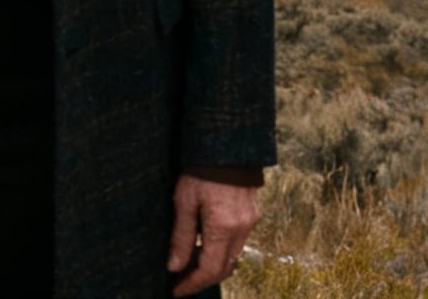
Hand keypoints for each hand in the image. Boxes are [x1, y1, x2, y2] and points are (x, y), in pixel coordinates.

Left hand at [167, 173, 259, 294]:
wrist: (229, 143)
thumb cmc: (203, 170)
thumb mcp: (184, 202)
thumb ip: (181, 237)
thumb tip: (175, 266)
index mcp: (223, 228)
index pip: (209, 270)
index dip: (192, 284)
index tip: (176, 290)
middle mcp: (241, 228)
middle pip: (224, 269)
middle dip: (202, 278)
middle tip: (181, 280)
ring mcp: (250, 221)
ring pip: (233, 256)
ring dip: (213, 265)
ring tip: (190, 261)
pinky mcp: (252, 213)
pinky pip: (238, 242)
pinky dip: (222, 250)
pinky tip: (206, 242)